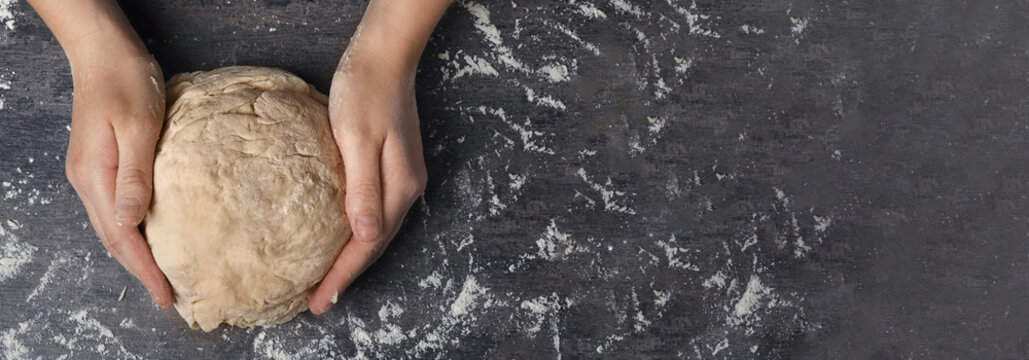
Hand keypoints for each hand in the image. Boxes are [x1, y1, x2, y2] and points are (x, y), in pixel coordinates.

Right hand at [63, 34, 172, 307]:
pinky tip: (150, 236)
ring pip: (112, 227)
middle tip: (169, 297)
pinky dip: (133, 231)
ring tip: (162, 276)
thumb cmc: (127, 83)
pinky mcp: (100, 165)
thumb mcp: (139, 126)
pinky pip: (115, 210)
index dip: (145, 269)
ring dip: (135, 254)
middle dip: (140, 270)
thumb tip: (131, 222)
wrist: (105, 55)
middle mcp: (88, 181)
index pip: (121, 237)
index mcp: (95, 176)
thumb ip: (136, 175)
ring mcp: (91, 173)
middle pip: (113, 240)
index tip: (167, 294)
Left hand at [308, 34, 427, 313]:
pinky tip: (344, 239)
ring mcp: (405, 179)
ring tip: (329, 279)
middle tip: (318, 300)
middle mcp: (407, 188)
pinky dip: (360, 234)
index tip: (320, 299)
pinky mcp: (396, 168)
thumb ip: (363, 188)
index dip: (343, 275)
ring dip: (355, 258)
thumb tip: (365, 235)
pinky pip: (378, 213)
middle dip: (348, 275)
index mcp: (398, 186)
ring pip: (378, 231)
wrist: (385, 59)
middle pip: (376, 244)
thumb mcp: (359, 138)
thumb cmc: (365, 91)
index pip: (368, 243)